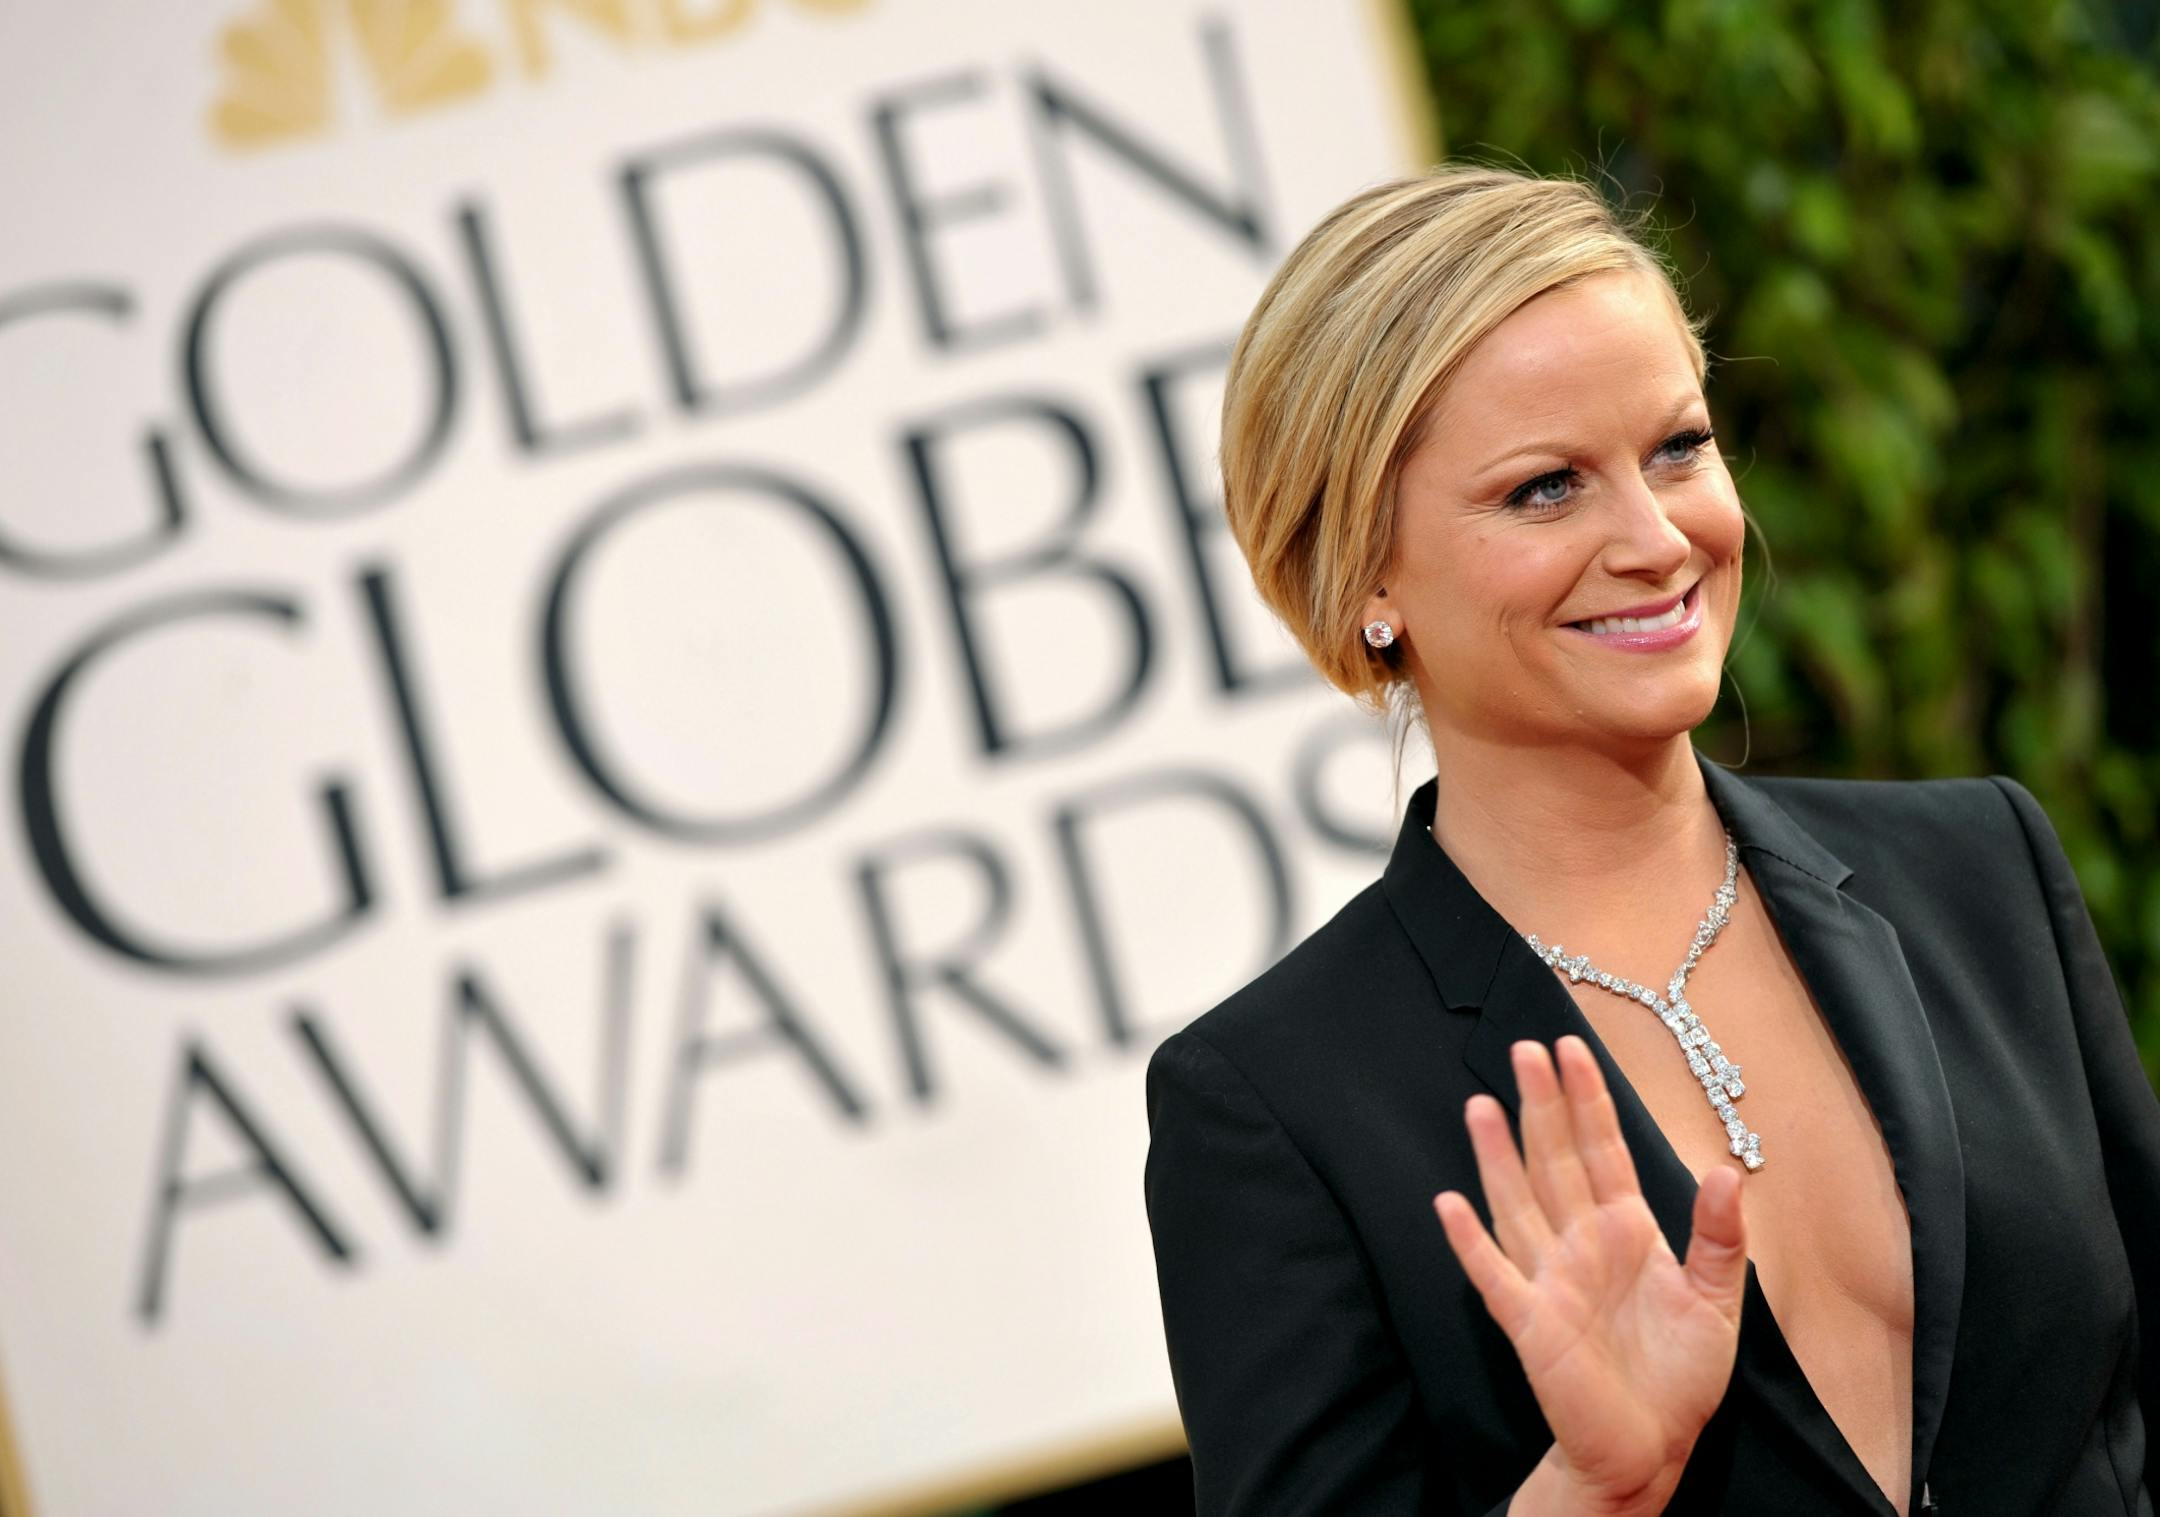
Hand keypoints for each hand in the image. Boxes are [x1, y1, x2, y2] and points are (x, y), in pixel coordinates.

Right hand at [1433, 1035, 1747, 1515]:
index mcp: (1626, 1230)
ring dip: (1497, 1156)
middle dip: (1541, 1106)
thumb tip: (1726, 1171)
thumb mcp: (1719, 1301)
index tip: (1571, 1049)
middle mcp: (1580, 1243)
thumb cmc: (1679, 1375)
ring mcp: (1549, 1278)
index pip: (1602, 1150)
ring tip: (1481, 1106)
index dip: (1587, 1100)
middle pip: (1554, 1161)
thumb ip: (1721, 1237)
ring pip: (1517, 1202)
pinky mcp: (1529, 1321)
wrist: (1652, 1447)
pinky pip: (1493, 1274)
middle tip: (1524, 1049)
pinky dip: (1469, 1241)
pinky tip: (1449, 1205)